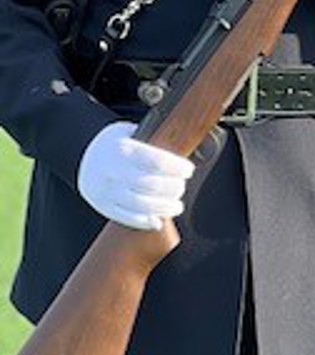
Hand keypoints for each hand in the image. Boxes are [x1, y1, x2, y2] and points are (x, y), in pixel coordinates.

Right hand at [77, 122, 194, 230]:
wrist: (84, 156)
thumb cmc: (118, 144)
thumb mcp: (132, 133)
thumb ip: (153, 140)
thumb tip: (186, 144)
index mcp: (122, 149)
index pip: (155, 161)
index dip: (176, 168)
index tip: (189, 170)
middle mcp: (112, 171)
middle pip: (150, 185)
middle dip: (172, 188)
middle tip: (181, 187)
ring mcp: (106, 190)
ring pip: (139, 204)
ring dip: (163, 208)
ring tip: (177, 206)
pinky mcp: (103, 206)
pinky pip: (126, 217)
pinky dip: (144, 221)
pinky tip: (159, 221)